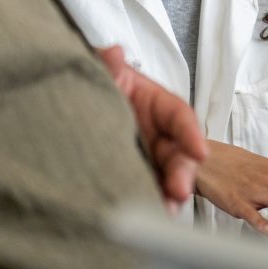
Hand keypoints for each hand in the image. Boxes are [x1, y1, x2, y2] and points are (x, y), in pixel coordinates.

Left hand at [97, 46, 206, 211]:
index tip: (200, 150)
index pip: (179, 115)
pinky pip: (147, 193)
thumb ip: (108, 64)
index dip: (191, 133)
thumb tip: (113, 52)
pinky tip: (145, 216)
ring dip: (169, 195)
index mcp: (155, 104)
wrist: (68, 110)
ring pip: (167, 179)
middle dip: (183, 172)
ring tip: (164, 209)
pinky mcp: (133, 178)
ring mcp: (147, 160)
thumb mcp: (102, 72)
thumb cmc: (97, 87)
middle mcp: (156, 134)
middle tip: (180, 190)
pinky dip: (149, 205)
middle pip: (179, 154)